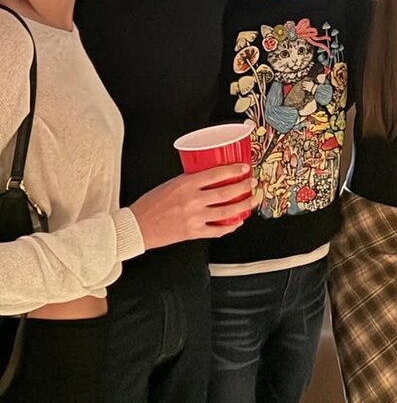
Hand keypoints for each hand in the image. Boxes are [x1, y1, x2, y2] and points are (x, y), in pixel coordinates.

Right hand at [130, 164, 255, 248]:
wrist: (137, 226)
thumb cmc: (151, 204)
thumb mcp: (170, 184)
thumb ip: (190, 181)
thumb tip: (209, 177)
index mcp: (185, 185)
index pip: (216, 174)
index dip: (233, 171)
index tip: (244, 169)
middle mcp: (192, 201)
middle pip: (226, 193)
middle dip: (243, 188)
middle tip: (252, 184)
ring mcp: (194, 218)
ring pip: (226, 212)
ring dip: (243, 206)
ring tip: (252, 201)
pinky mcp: (193, 233)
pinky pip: (217, 230)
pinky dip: (230, 226)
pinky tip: (237, 221)